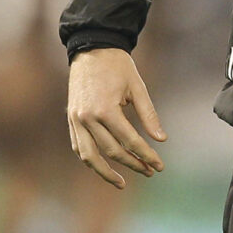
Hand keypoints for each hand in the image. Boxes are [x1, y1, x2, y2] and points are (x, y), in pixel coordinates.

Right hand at [65, 47, 165, 188]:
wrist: (92, 48)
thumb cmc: (118, 66)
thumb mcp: (138, 88)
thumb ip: (149, 115)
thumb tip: (161, 140)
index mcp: (106, 109)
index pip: (130, 141)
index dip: (146, 155)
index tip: (159, 165)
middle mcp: (88, 117)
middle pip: (112, 151)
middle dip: (133, 164)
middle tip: (150, 171)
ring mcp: (76, 119)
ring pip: (89, 156)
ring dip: (106, 172)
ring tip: (122, 183)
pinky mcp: (71, 119)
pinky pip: (78, 146)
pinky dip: (90, 159)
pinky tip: (104, 167)